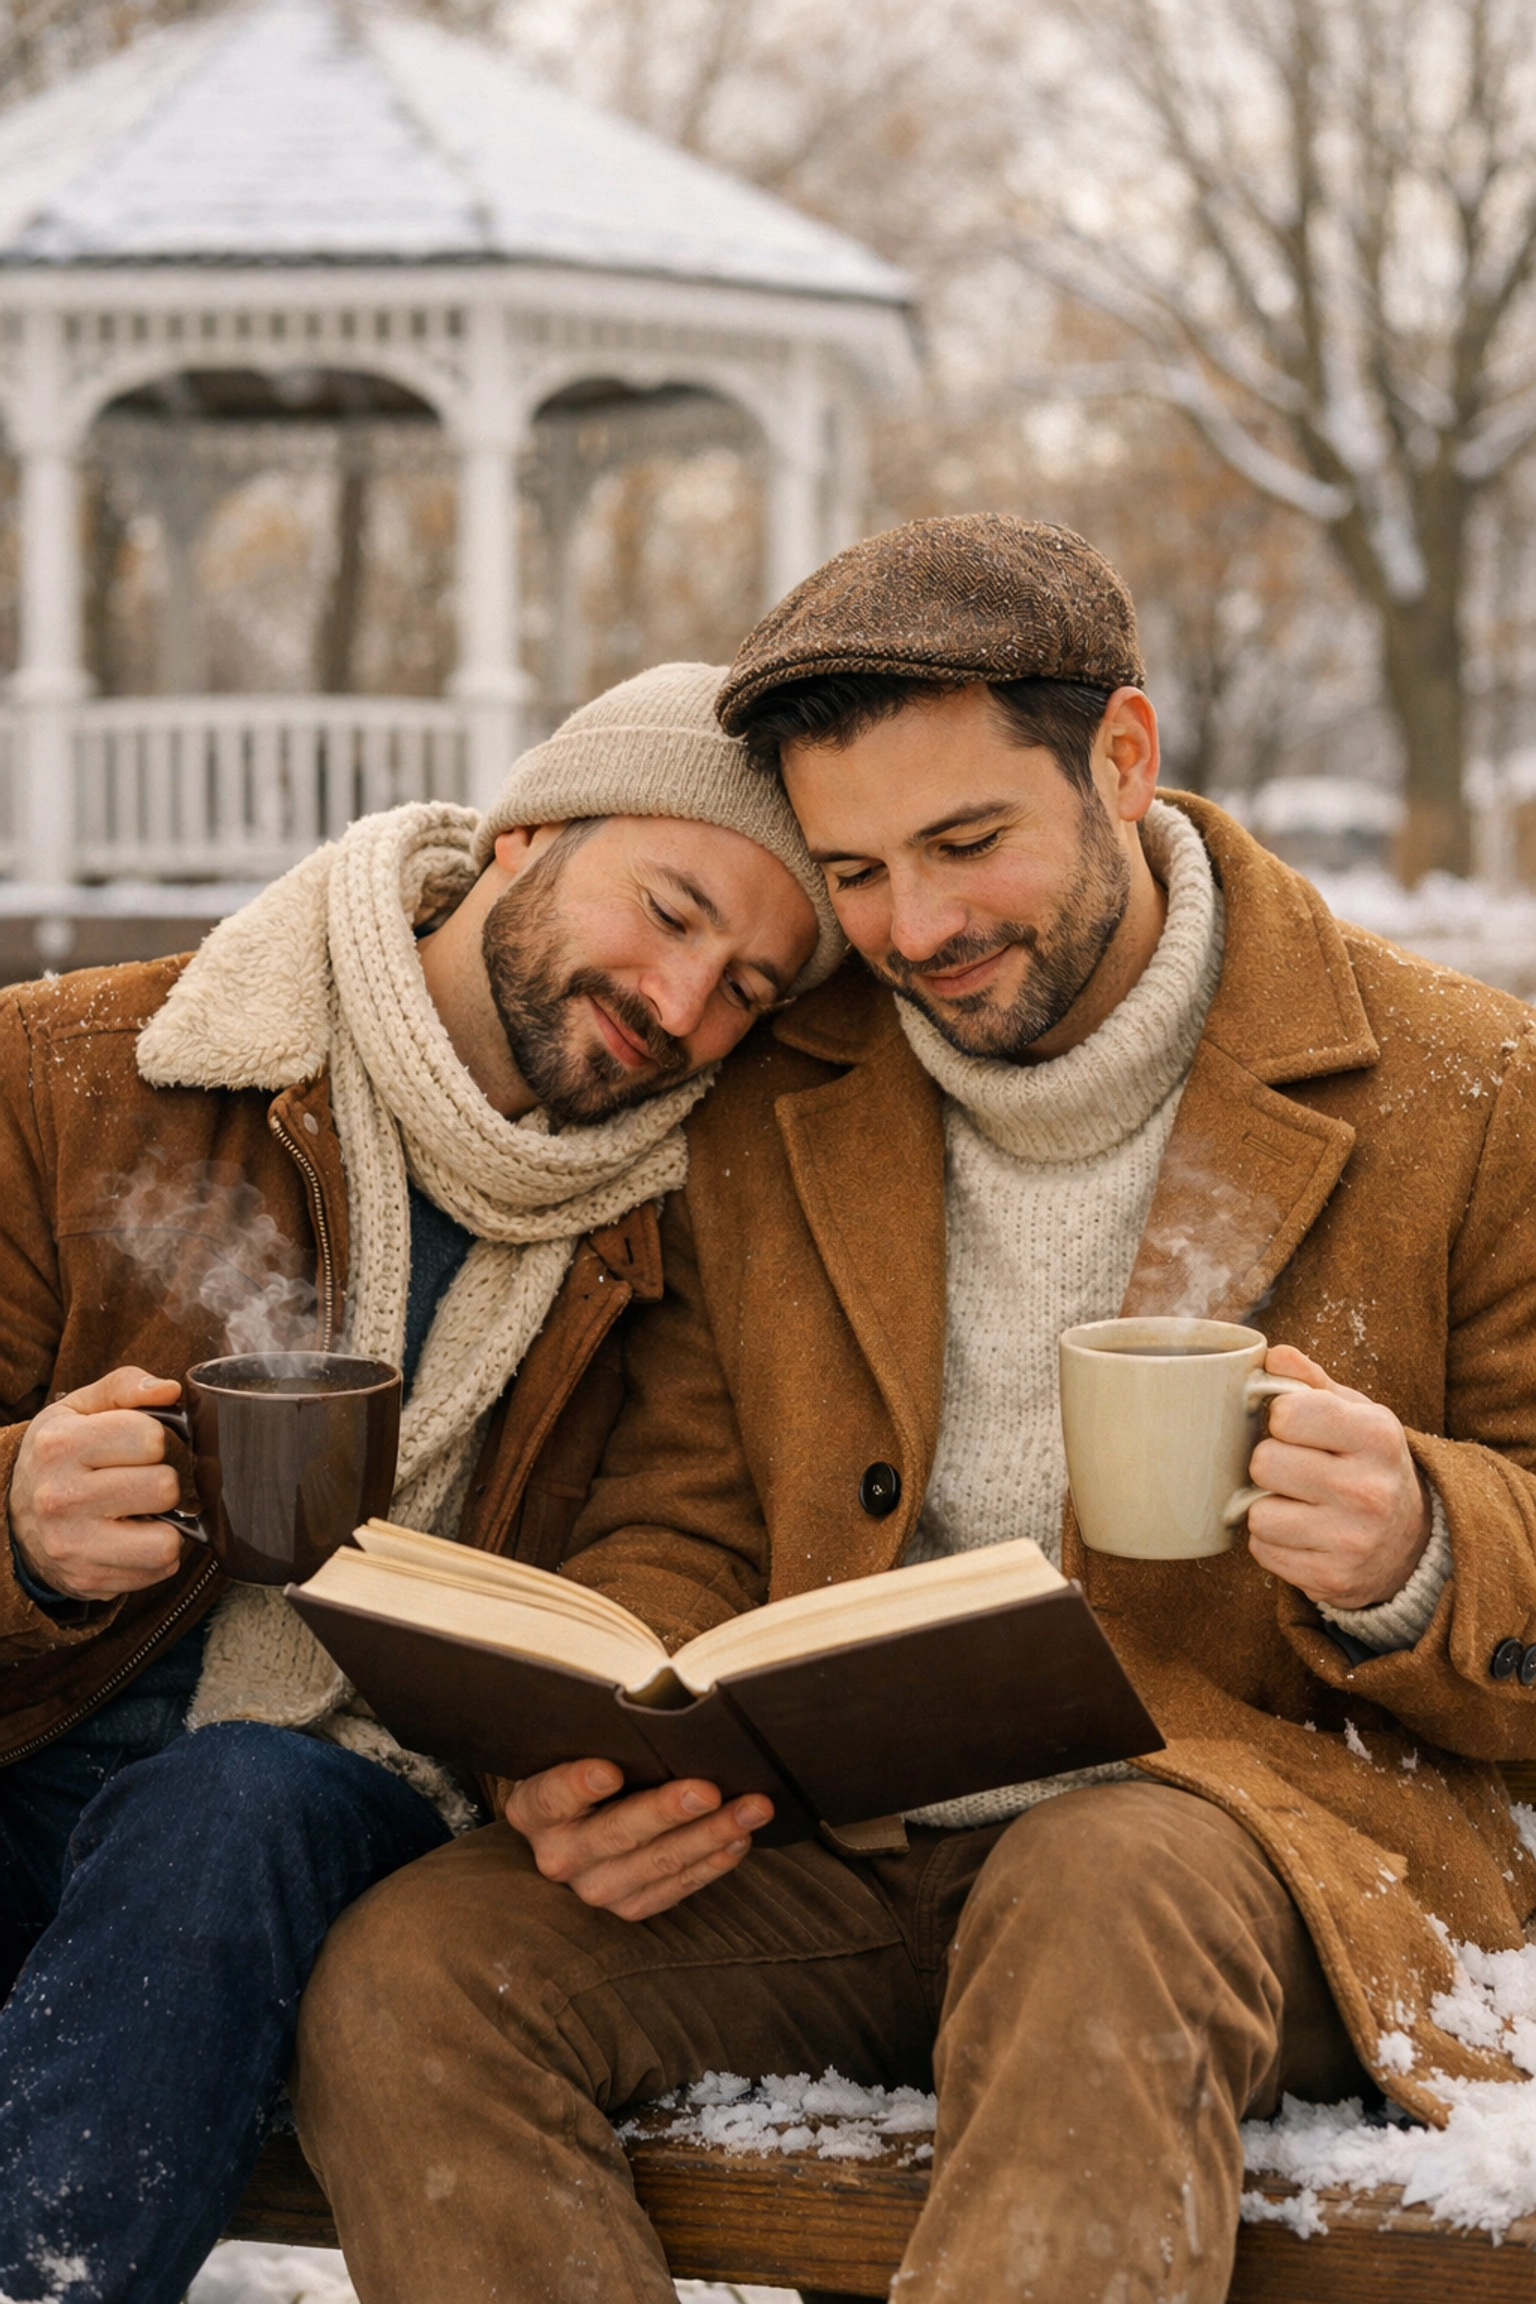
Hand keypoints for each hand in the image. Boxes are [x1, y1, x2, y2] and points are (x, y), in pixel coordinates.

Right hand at [9, 1367, 186, 1600]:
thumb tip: (171, 1390)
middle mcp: (59, 1497)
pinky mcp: (88, 1579)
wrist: (16, 1519)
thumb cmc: (60, 1456)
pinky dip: (156, 1554)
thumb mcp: (79, 1409)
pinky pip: (160, 1569)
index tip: (133, 1447)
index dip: (153, 1439)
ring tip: (142, 1513)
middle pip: (164, 1487)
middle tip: (137, 1482)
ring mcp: (72, 1545)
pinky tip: (132, 1538)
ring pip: (167, 1540)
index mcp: (59, 1445)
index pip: (150, 1437)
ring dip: (166, 1525)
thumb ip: (125, 1387)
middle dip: (161, 1481)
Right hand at [503, 1759, 772, 1921]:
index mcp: (533, 1809)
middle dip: (666, 1811)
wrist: (581, 1818)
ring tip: (751, 1809)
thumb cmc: (589, 1758)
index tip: (609, 1769)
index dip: (578, 1784)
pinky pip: (675, 1888)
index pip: (552, 1796)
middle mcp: (558, 1854)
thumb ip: (608, 1732)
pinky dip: (712, 1863)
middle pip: (614, 1834)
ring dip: (709, 1835)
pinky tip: (739, 1838)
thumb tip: (666, 1698)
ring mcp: (593, 1887)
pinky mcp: (629, 1907)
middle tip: (708, 1790)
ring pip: (655, 1864)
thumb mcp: (581, 1743)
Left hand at [1245, 1345, 1429, 1609]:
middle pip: (1265, 1462)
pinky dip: (1272, 1540)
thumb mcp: (1356, 1415)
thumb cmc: (1367, 1464)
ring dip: (1266, 1506)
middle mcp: (1369, 1489)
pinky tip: (1301, 1533)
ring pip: (1258, 1512)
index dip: (1281, 1418)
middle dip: (1270, 1463)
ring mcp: (1352, 1540)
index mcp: (1377, 1436)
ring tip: (1296, 1503)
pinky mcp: (1332, 1579)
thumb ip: (1311, 1382)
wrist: (1409, 1542)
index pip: (1288, 1413)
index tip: (1296, 1428)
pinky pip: (1262, 1549)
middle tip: (1294, 1469)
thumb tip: (1273, 1356)